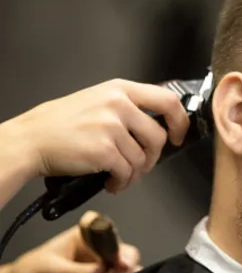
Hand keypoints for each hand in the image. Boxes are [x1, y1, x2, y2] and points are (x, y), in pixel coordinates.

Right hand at [1, 78, 189, 192]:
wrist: (30, 139)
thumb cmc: (61, 124)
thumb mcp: (98, 100)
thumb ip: (127, 107)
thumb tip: (157, 125)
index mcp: (120, 89)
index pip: (167, 100)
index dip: (180, 121)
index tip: (177, 136)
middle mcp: (118, 104)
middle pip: (158, 136)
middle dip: (153, 157)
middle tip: (141, 166)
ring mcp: (111, 126)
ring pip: (142, 158)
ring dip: (135, 174)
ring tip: (120, 177)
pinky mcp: (104, 150)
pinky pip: (127, 172)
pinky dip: (123, 183)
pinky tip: (112, 183)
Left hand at [4, 211, 141, 272]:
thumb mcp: (50, 269)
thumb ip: (75, 271)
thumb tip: (100, 272)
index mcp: (86, 237)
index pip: (107, 232)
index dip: (116, 241)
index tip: (117, 255)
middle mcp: (99, 252)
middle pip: (124, 251)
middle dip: (126, 261)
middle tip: (120, 272)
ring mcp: (103, 271)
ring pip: (127, 271)